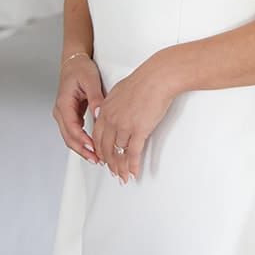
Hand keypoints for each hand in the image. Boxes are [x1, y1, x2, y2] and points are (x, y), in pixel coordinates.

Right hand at [53, 54, 104, 161]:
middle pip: (69, 137)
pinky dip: (82, 141)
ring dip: (82, 148)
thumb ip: (95, 99)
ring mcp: (63, 115)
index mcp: (64, 104)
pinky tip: (93, 146)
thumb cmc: (81, 69)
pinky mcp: (69, 115)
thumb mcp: (91, 81)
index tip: (93, 148)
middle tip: (97, 160)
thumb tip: (99, 114)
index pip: (71, 127)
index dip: (82, 140)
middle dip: (83, 150)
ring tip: (97, 158)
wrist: (74, 62)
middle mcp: (60, 111)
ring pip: (70, 137)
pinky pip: (74, 132)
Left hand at [91, 53, 177, 181]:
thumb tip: (112, 110)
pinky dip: (132, 165)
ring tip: (122, 176)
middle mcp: (112, 120)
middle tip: (112, 171)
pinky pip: (133, 153)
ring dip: (120, 168)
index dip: (100, 150)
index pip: (97, 136)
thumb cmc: (144, 80)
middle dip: (109, 163)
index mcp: (106, 110)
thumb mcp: (120, 90)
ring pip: (118, 153)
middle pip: (106, 147)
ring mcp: (124, 126)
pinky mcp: (139, 130)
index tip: (103, 157)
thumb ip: (113, 104)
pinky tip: (133, 172)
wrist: (157, 78)